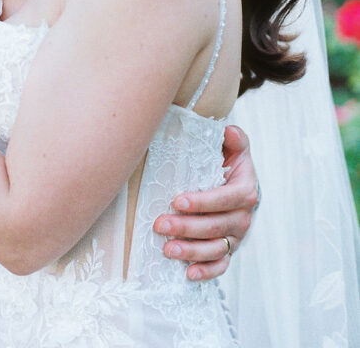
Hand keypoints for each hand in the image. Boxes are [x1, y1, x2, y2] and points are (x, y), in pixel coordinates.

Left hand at [153, 124, 257, 280]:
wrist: (236, 181)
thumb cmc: (228, 160)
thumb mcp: (234, 146)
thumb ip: (234, 138)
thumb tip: (228, 131)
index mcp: (245, 190)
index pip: (226, 199)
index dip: (204, 202)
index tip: (178, 201)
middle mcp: (244, 216)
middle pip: (217, 226)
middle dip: (187, 227)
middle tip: (160, 224)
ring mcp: (237, 236)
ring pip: (217, 248)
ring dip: (192, 251)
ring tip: (167, 249)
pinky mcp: (229, 248)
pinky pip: (221, 265)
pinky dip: (207, 272)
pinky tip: (188, 273)